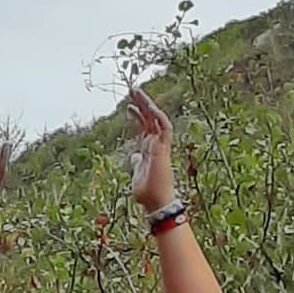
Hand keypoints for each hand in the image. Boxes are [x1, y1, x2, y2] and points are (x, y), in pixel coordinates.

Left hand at [125, 87, 175, 211]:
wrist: (155, 202)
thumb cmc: (147, 191)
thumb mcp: (137, 171)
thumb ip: (137, 162)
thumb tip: (134, 156)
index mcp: (148, 148)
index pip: (144, 127)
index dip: (137, 115)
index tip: (128, 106)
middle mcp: (155, 144)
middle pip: (149, 118)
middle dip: (141, 104)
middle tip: (132, 90)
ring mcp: (160, 145)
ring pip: (156, 119)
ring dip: (147, 105)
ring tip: (137, 92)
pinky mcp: (163, 149)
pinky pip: (165, 129)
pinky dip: (159, 117)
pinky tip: (151, 107)